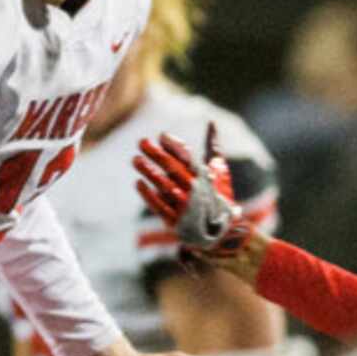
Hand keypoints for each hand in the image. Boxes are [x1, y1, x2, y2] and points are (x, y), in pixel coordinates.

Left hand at [133, 128, 246, 260]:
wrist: (221, 232)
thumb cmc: (218, 196)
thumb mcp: (219, 171)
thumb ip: (213, 147)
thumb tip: (212, 123)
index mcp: (205, 177)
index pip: (188, 157)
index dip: (174, 146)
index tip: (161, 136)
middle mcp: (195, 190)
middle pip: (172, 169)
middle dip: (156, 154)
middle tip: (141, 142)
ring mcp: (185, 206)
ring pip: (164, 186)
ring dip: (149, 172)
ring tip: (136, 160)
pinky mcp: (176, 221)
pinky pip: (159, 207)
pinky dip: (149, 195)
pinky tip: (139, 183)